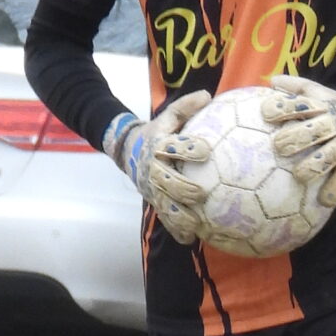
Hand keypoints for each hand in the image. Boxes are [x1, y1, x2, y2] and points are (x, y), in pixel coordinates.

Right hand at [103, 89, 216, 242]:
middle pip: (165, 180)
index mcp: (158, 145)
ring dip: (179, 215)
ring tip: (196, 224)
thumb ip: (186, 107)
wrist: (127, 149)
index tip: (206, 149)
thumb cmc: (158, 131)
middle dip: (181, 187)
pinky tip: (191, 240)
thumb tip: (208, 95)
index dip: (188, 148)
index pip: (171, 146)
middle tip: (200, 193)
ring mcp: (152, 187)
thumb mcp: (168, 116)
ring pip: (164, 203)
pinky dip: (177, 230)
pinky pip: (165, 218)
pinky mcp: (155, 201)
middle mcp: (153, 168)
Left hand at [262, 75, 335, 208]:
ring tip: (299, 175)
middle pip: (313, 130)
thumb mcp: (318, 91)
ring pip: (328, 155)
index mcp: (320, 106)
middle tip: (278, 147)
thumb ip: (295, 87)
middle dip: (295, 138)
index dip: (282, 107)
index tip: (265, 113)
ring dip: (313, 165)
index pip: (299, 104)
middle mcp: (332, 123)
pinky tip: (325, 201)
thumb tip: (270, 80)